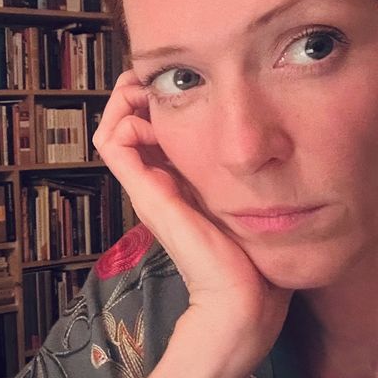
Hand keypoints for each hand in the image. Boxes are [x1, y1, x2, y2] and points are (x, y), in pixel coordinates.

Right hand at [92, 70, 290, 354]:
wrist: (243, 299)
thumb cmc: (253, 257)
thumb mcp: (248, 202)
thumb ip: (246, 178)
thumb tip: (265, 144)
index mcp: (177, 182)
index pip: (149, 129)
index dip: (157, 99)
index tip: (186, 82)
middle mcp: (155, 182)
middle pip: (124, 123)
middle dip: (141, 91)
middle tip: (167, 77)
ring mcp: (146, 188)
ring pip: (112, 127)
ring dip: (129, 99)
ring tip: (155, 87)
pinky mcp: (146, 194)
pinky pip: (114, 142)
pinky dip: (126, 118)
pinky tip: (159, 113)